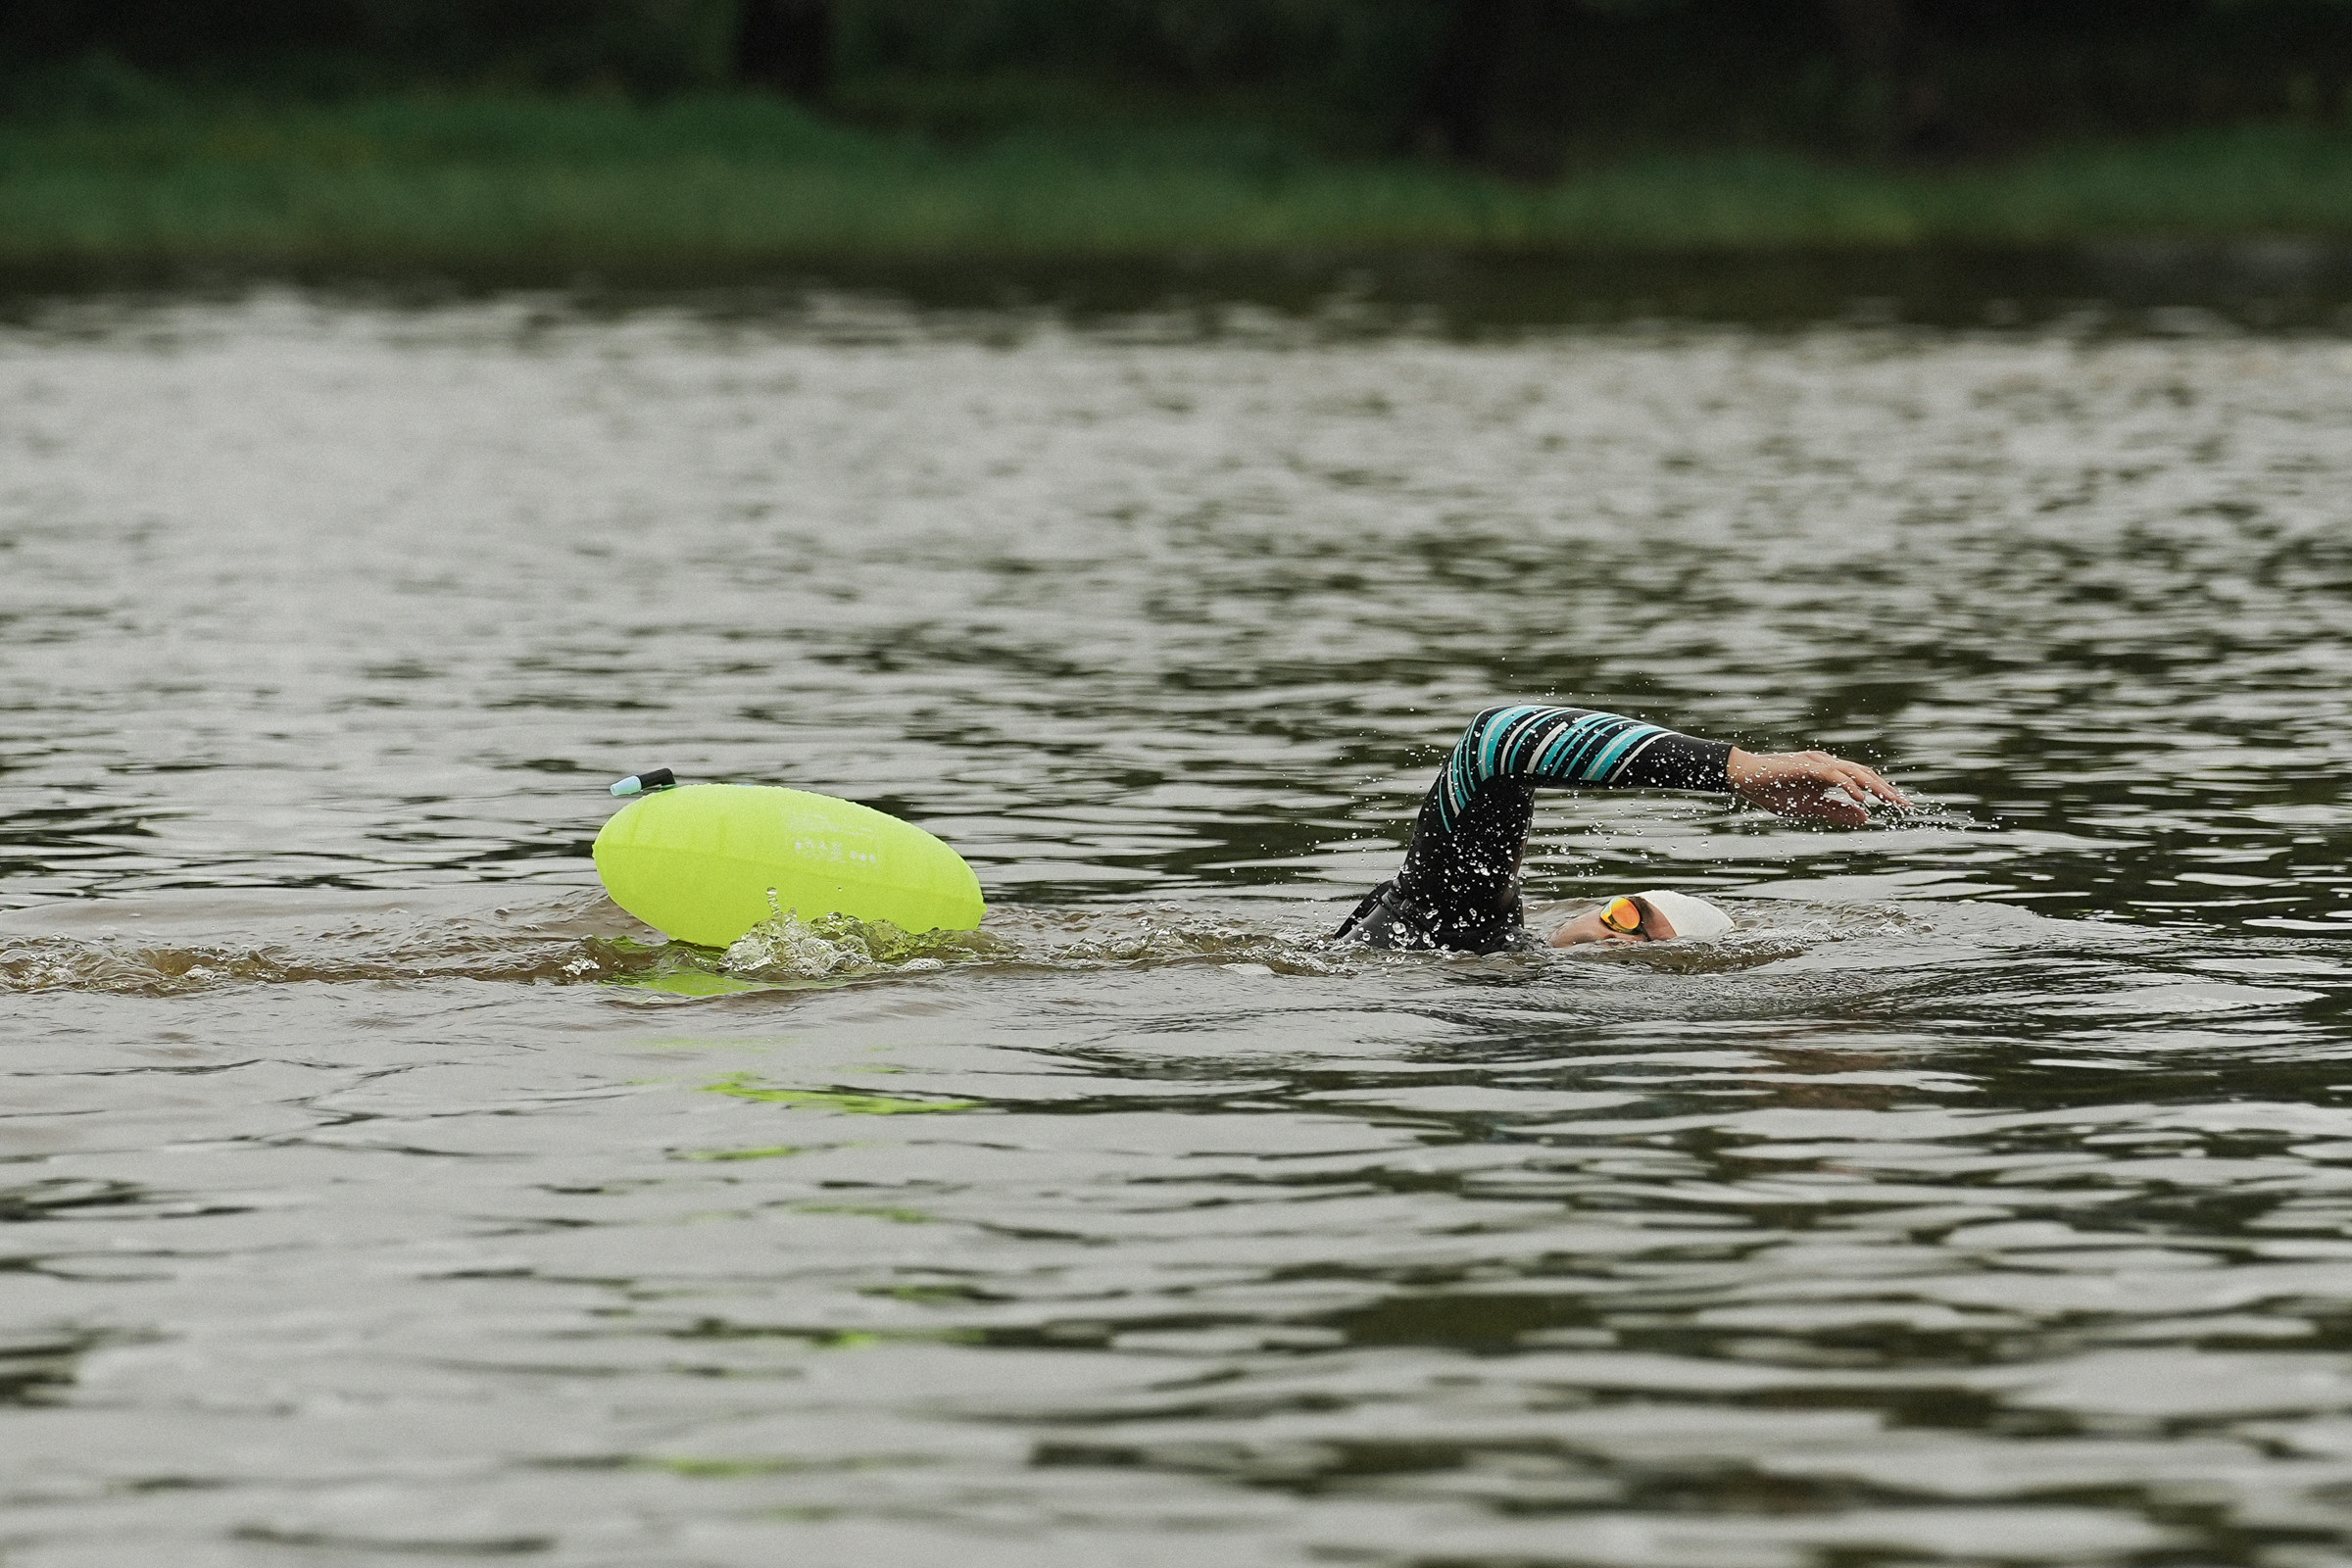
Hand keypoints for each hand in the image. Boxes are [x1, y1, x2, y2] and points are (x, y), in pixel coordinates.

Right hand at [1726, 747, 1908, 826]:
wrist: (1746, 780)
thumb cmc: (1774, 791)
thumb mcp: (1810, 808)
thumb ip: (1837, 811)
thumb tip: (1866, 817)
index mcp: (1831, 775)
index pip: (1863, 781)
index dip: (1882, 792)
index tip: (1900, 806)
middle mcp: (1829, 765)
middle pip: (1865, 775)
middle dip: (1886, 790)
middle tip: (1904, 805)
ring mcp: (1819, 764)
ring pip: (1854, 772)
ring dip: (1874, 786)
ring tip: (1889, 800)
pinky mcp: (1808, 766)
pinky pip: (1834, 775)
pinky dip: (1850, 785)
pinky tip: (1861, 798)